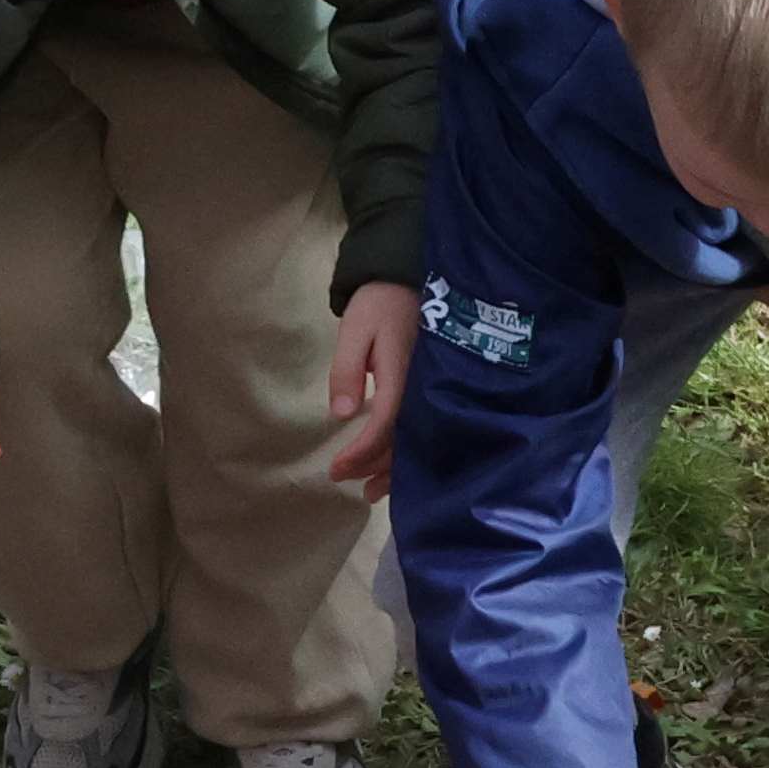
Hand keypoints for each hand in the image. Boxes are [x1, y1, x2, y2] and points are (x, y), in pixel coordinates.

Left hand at [324, 280, 419, 496]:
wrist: (408, 276)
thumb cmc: (379, 303)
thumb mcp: (354, 330)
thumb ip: (347, 370)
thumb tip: (343, 414)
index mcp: (403, 374)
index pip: (384, 424)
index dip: (361, 452)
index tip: (336, 470)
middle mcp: (423, 389)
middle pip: (402, 440)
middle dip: (374, 466)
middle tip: (345, 482)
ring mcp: (430, 391)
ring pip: (414, 440)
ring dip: (391, 468)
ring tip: (369, 491)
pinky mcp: (431, 390)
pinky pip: (421, 429)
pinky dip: (405, 452)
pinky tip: (393, 467)